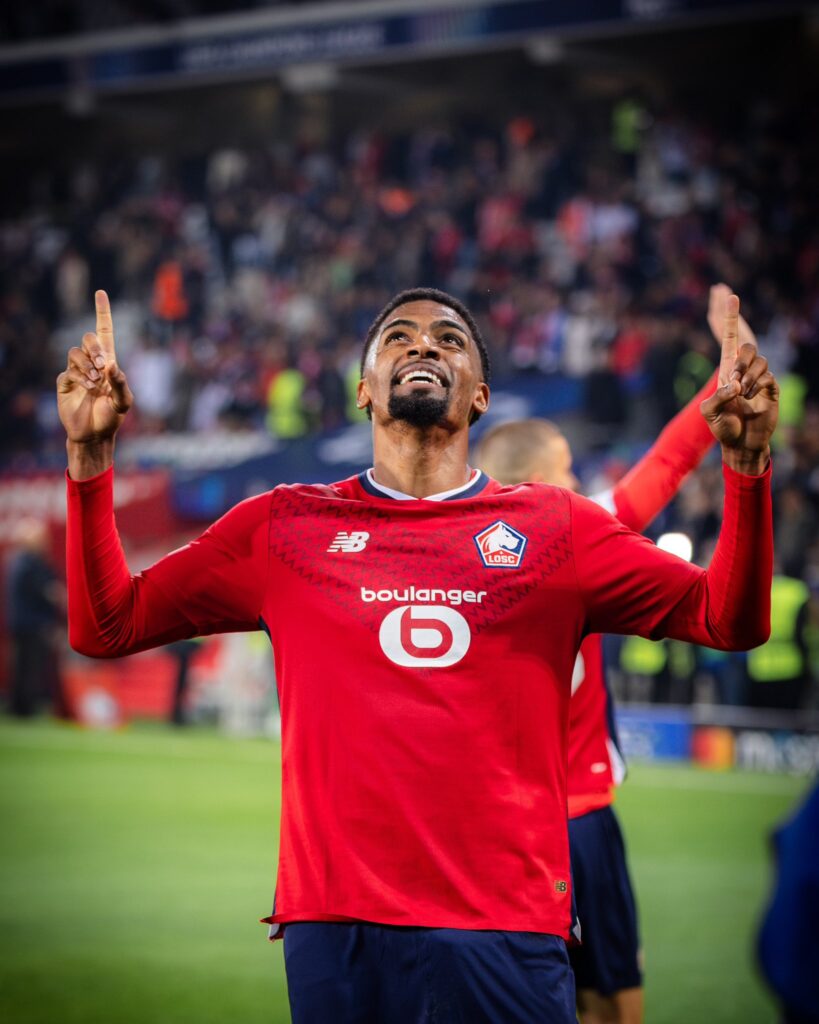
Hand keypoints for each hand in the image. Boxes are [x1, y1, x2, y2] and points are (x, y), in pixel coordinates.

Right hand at [57, 291, 132, 477]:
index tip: (100, 292)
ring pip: (75, 353)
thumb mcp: (124, 402)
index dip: (102, 312)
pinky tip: (87, 389)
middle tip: (102, 365)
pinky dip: (79, 377)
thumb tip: (111, 365)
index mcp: (109, 363)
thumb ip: (121, 383)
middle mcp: (92, 363)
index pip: (104, 332)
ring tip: (95, 383)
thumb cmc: (111, 417)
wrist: (94, 434)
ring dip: (86, 365)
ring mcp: (77, 371)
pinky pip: (68, 370)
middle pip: (88, 338)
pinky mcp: (64, 381)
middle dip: (95, 348)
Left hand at [700, 293, 777, 473]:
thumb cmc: (722, 427)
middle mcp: (743, 371)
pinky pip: (768, 376)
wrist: (741, 444)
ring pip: (759, 360)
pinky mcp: (771, 388)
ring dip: (749, 378)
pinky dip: (758, 387)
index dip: (730, 318)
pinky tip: (752, 401)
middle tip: (733, 383)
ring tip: (742, 396)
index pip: (729, 339)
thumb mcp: (709, 412)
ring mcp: (759, 378)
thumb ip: (717, 396)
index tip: (730, 295)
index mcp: (725, 371)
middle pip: (747, 346)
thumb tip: (735, 384)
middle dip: (740, 362)